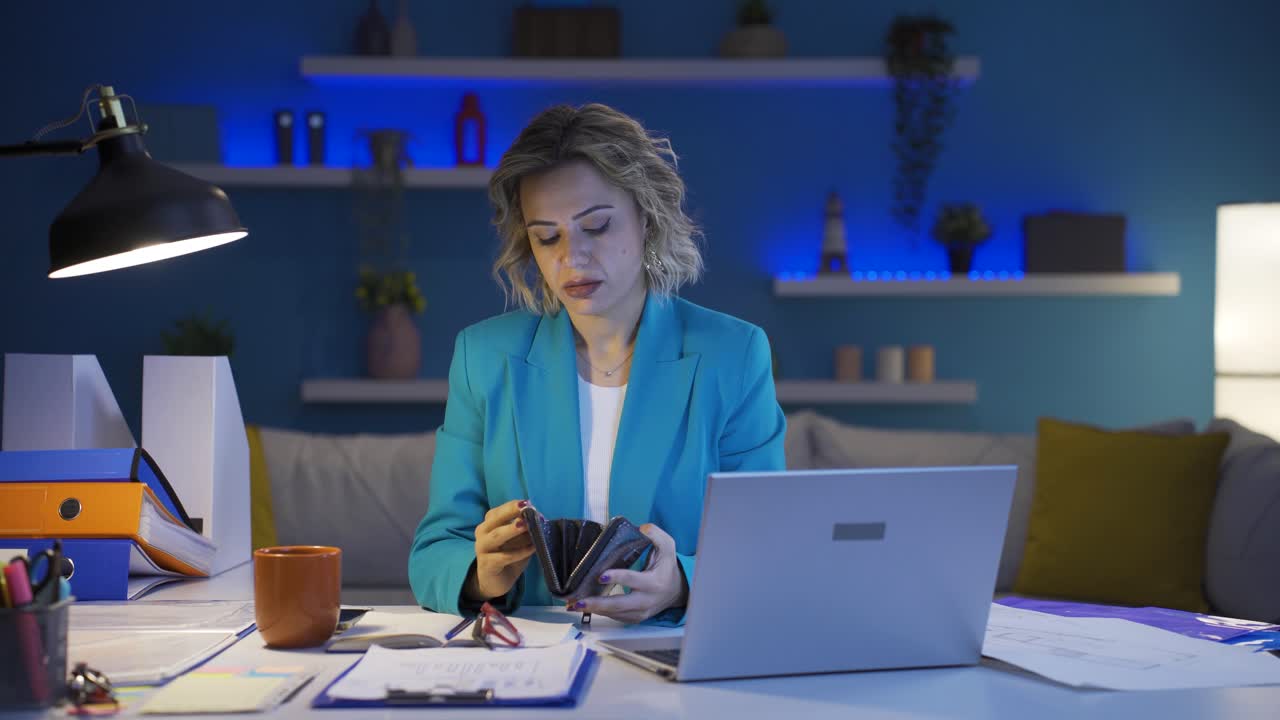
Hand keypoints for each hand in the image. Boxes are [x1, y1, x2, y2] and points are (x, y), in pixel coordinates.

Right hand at [464, 500, 535, 601]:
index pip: (499, 511)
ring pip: (496, 536)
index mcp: (488, 524)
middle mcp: (482, 533)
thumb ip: (526, 530)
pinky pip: (504, 556)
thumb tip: (540, 518)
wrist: (495, 582)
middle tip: (525, 507)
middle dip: (510, 511)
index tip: (528, 503)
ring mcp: (482, 549)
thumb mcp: (518, 541)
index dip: (512, 506)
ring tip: (526, 525)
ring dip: (511, 530)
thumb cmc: (508, 557)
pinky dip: (520, 552)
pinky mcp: (487, 564)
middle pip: (494, 519)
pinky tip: (532, 548)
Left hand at [571, 524, 686, 623]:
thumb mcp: (668, 547)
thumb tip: (641, 528)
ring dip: (594, 610)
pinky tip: (584, 608)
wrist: (676, 590)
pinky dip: (599, 613)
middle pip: (620, 605)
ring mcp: (641, 612)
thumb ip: (657, 534)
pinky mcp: (635, 618)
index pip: (634, 580)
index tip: (601, 575)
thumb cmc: (667, 566)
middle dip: (598, 603)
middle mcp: (647, 600)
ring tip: (573, 605)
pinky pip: (616, 618)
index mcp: (654, 582)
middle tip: (579, 601)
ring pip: (615, 614)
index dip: (618, 577)